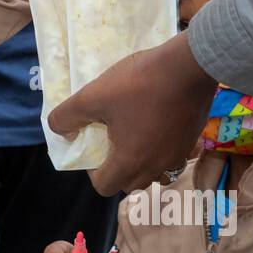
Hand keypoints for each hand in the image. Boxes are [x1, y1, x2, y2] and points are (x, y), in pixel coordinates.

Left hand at [48, 31, 215, 194]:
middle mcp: (157, 167)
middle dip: (116, 169)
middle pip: (130, 183)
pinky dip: (162, 150)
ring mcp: (179, 156)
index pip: (104, 187)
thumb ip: (67, 116)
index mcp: (131, 162)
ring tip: (136, 135)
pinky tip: (159, 126)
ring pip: (155, 173)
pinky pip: (174, 157)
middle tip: (112, 141)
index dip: (92, 171)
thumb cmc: (138, 84)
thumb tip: (59, 130)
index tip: (93, 147)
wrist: (188, 66)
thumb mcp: (93, 96)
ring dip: (142, 163)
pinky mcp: (193, 140)